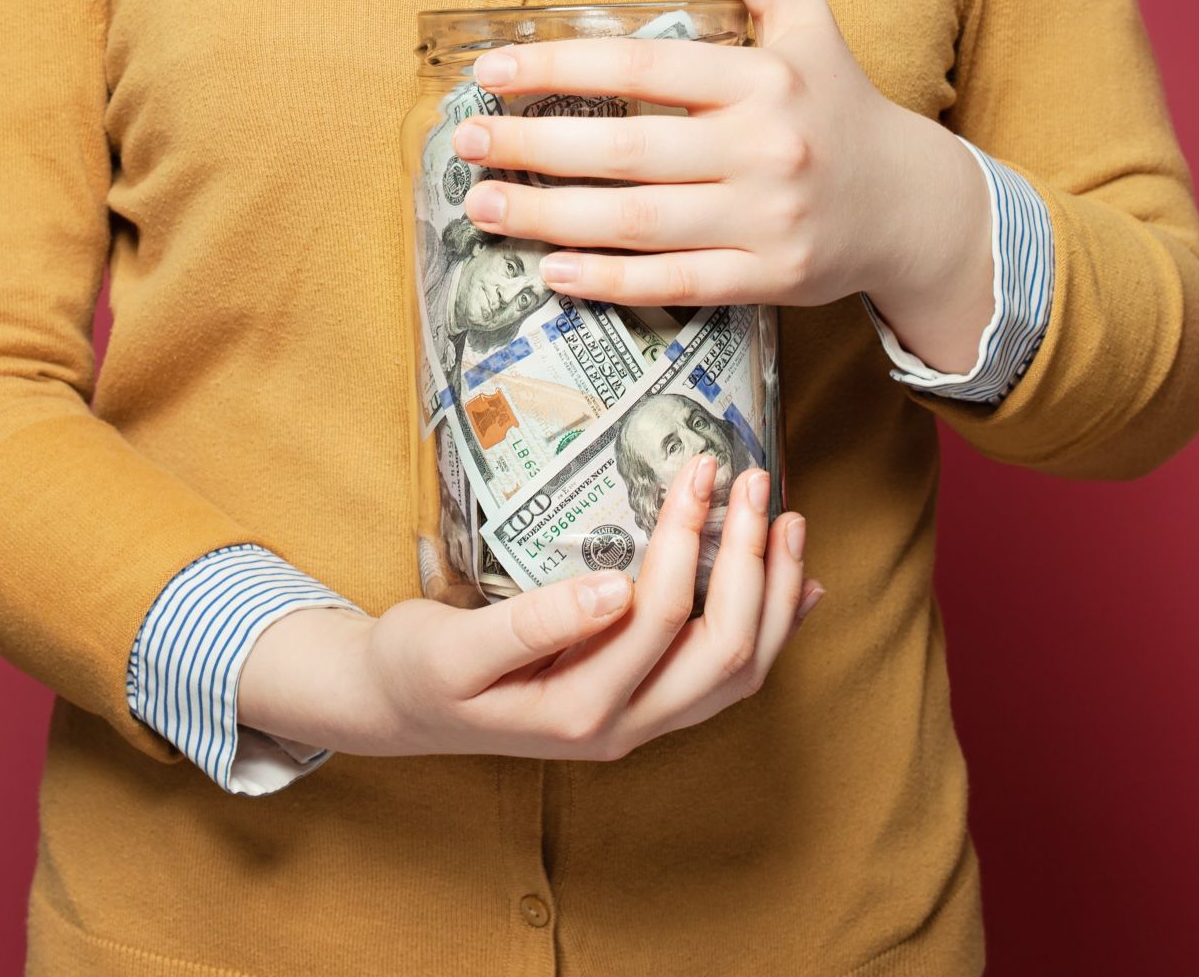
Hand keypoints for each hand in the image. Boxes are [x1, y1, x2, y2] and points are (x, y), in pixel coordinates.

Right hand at [238, 457, 823, 761]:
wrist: (402, 710)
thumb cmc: (420, 670)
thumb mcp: (451, 647)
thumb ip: (530, 624)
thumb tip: (612, 590)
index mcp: (579, 711)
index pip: (659, 620)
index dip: (687, 541)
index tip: (695, 470)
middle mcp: (625, 728)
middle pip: (724, 653)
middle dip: (748, 562)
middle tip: (753, 481)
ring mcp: (642, 722)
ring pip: (740, 673)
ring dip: (773, 597)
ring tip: (788, 523)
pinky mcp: (646, 705)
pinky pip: (727, 678)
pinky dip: (772, 630)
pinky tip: (797, 587)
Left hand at [450, 0, 994, 373]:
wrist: (909, 203)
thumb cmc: (837, 103)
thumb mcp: (803, 16)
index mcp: (764, 76)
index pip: (641, 68)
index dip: (557, 70)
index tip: (490, 74)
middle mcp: (765, 147)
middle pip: (627, 152)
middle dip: (535, 148)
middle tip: (467, 147)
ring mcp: (767, 219)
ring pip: (639, 223)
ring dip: (550, 217)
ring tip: (484, 207)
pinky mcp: (769, 279)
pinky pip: (676, 283)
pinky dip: (611, 282)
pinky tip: (553, 272)